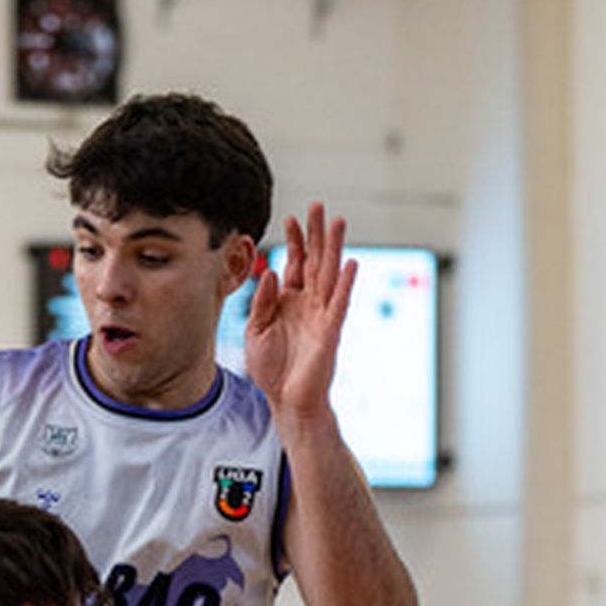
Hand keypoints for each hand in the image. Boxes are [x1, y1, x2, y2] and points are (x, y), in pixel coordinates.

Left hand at [244, 203, 354, 426]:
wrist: (285, 399)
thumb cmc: (271, 369)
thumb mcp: (255, 331)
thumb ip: (262, 302)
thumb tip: (270, 272)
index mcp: (289, 301)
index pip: (294, 264)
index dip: (294, 242)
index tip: (290, 218)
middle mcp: (307, 303)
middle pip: (315, 260)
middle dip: (316, 234)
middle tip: (318, 206)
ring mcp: (321, 314)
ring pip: (330, 274)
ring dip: (334, 248)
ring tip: (338, 222)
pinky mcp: (330, 330)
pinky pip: (339, 302)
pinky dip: (345, 283)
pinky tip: (350, 263)